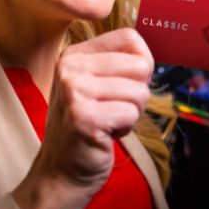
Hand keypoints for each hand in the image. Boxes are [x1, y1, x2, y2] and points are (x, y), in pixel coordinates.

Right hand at [12, 27, 153, 208]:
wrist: (60, 170)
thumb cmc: (85, 127)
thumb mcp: (93, 85)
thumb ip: (116, 65)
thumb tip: (147, 58)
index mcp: (73, 54)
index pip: (128, 37)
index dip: (141, 63)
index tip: (125, 84)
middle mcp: (70, 67)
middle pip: (139, 65)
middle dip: (136, 94)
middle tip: (112, 109)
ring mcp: (74, 90)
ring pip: (138, 92)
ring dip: (130, 113)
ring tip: (107, 122)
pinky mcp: (84, 115)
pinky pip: (131, 113)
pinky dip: (125, 128)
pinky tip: (104, 134)